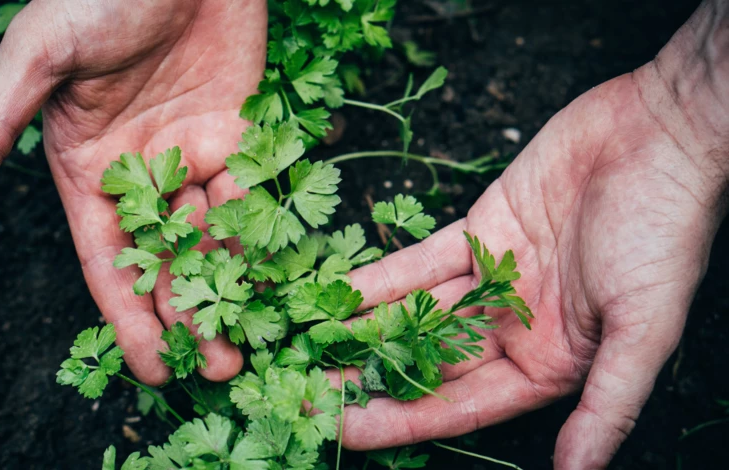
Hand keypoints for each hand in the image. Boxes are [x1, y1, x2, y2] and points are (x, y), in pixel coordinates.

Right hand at [0, 0, 266, 384]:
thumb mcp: (40, 54)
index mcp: (88, 169)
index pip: (108, 259)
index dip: (128, 316)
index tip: (152, 369)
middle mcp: (142, 174)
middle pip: (166, 261)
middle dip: (188, 317)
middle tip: (218, 370)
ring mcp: (193, 158)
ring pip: (213, 238)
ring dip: (232, 289)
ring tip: (252, 341)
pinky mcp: (239, 136)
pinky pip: (253, 196)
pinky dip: (263, 237)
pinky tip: (278, 279)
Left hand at [339, 29, 727, 469]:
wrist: (659, 135)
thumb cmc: (663, 234)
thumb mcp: (643, 328)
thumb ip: (607, 403)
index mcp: (550, 363)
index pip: (463, 405)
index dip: (404, 419)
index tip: (348, 429)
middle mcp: (515, 327)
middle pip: (430, 362)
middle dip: (371, 377)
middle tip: (306, 389)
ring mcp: (493, 279)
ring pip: (417, 313)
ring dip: (365, 328)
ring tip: (306, 345)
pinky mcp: (478, 232)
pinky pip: (420, 263)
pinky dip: (380, 278)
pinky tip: (338, 293)